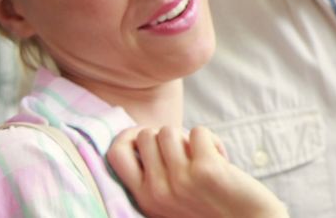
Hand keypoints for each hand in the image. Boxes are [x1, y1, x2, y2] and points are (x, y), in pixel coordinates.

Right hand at [108, 126, 287, 217]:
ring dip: (189, 138)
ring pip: (169, 130)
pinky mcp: (206, 170)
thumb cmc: (210, 205)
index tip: (150, 138)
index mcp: (144, 198)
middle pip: (146, 135)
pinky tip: (220, 160)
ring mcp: (180, 181)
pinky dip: (212, 140)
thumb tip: (143, 133)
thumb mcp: (171, 199)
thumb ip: (155, 175)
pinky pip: (198, 131)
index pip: (115, 153)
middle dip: (167, 136)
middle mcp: (157, 192)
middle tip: (186, 153)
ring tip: (203, 158)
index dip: (129, 136)